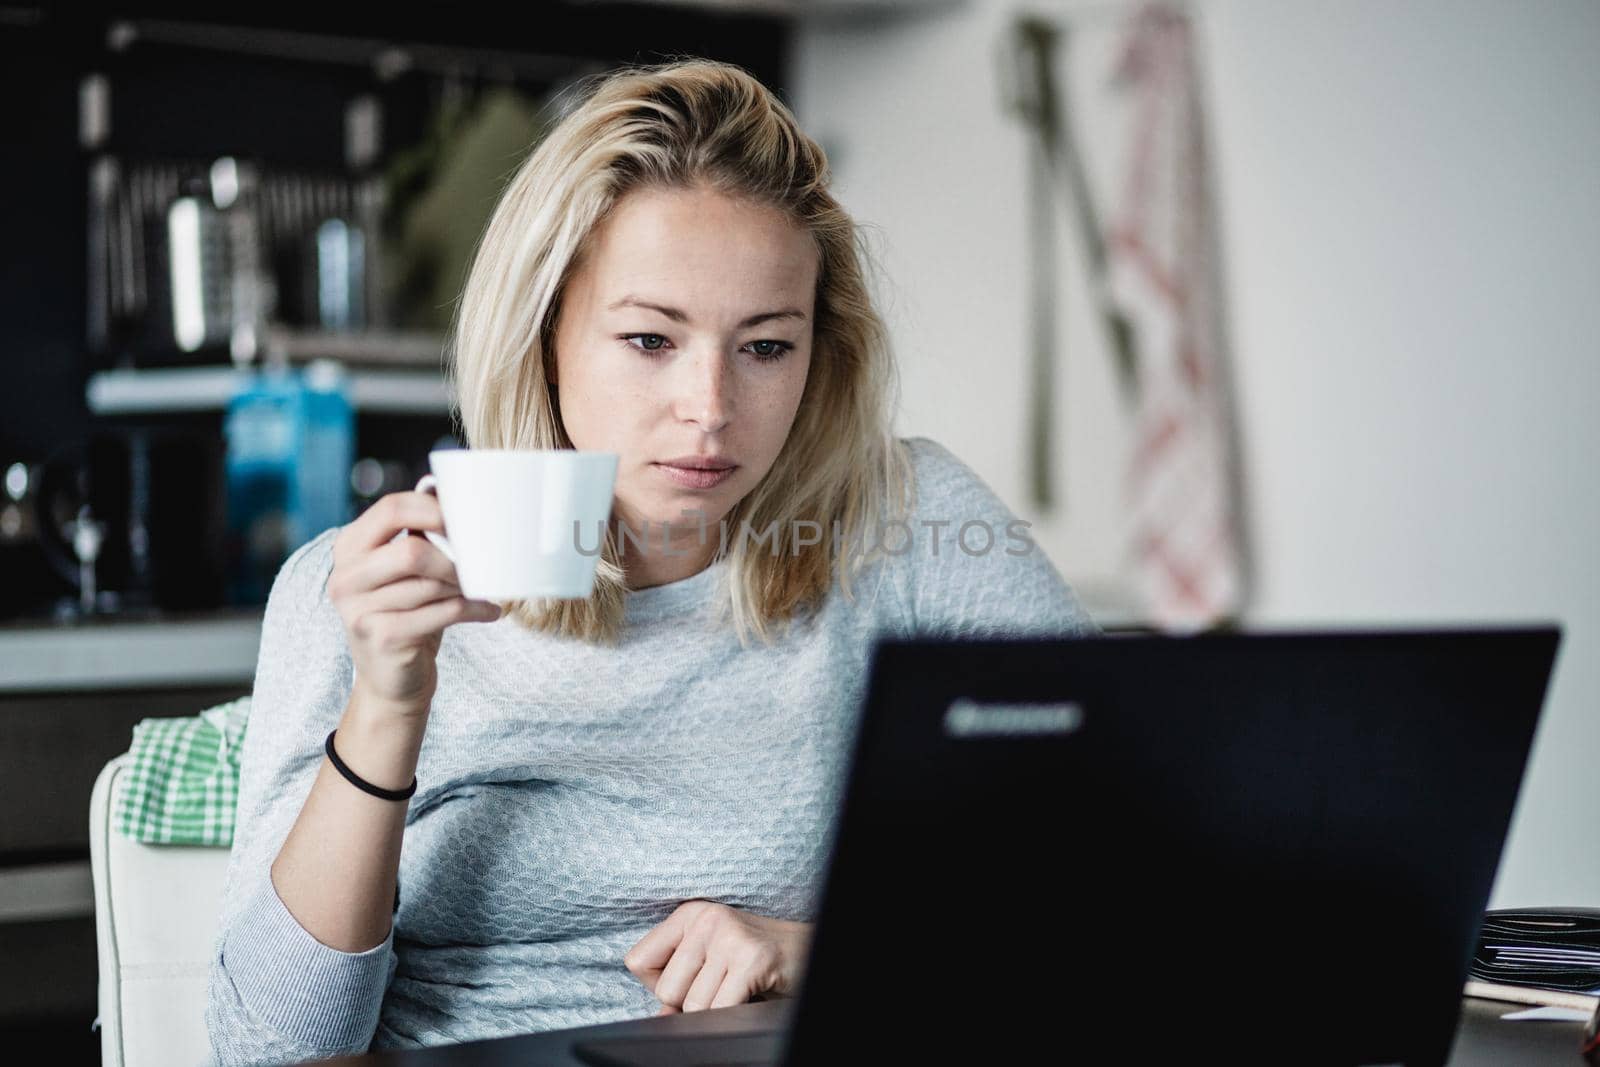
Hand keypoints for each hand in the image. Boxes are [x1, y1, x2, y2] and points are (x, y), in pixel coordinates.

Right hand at [328, 491, 500, 714]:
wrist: (390, 681)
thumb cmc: (405, 615)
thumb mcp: (404, 573)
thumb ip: (418, 536)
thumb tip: (452, 492)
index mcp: (348, 548)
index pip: (391, 508)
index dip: (434, 509)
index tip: (465, 519)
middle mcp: (345, 577)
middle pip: (412, 552)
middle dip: (455, 558)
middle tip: (479, 564)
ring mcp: (359, 610)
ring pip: (431, 585)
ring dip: (466, 586)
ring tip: (482, 588)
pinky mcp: (382, 638)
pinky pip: (443, 613)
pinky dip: (474, 609)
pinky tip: (488, 610)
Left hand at [624, 900, 811, 1014]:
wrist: (804, 953)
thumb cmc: (750, 960)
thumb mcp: (707, 957)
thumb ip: (677, 980)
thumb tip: (660, 1017)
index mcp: (688, 914)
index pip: (637, 961)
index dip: (659, 985)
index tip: (690, 979)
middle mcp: (705, 919)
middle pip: (666, 990)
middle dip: (691, 1002)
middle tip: (721, 986)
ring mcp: (729, 936)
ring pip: (692, 1005)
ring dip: (715, 1010)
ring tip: (736, 989)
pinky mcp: (750, 959)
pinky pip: (719, 1009)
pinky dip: (732, 1014)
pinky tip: (748, 995)